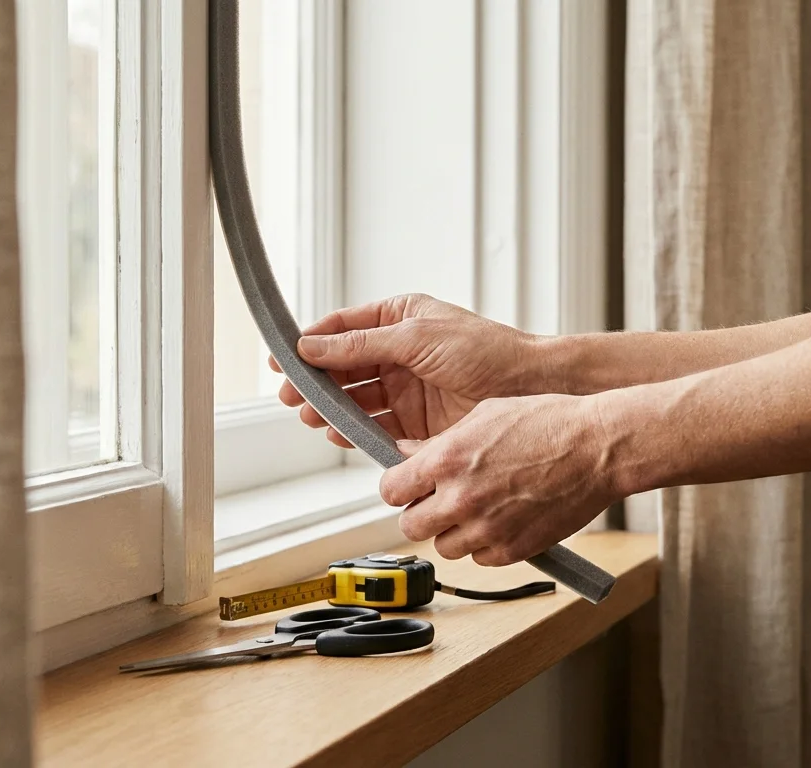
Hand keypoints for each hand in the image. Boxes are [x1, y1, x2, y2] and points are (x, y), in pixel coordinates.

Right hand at [273, 293, 547, 446]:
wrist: (529, 386)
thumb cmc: (485, 350)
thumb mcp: (416, 337)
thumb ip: (361, 343)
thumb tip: (312, 346)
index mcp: (399, 319)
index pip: (342, 329)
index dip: (309, 343)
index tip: (282, 358)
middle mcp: (398, 352)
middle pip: (342, 366)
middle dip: (314, 381)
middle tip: (291, 397)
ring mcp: (406, 387)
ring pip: (354, 398)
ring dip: (330, 407)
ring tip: (311, 416)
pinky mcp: (415, 420)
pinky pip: (374, 426)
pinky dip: (353, 430)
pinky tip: (338, 433)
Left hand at [379, 393, 620, 565]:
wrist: (598, 448)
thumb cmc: (549, 423)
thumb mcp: (484, 415)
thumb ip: (440, 441)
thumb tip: (407, 454)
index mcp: (447, 459)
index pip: (391, 490)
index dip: (399, 488)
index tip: (408, 486)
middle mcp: (460, 497)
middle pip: (410, 526)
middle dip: (422, 512)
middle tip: (440, 500)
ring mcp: (486, 528)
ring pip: (443, 547)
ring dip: (453, 531)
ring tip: (477, 509)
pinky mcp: (512, 549)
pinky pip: (479, 559)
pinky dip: (485, 545)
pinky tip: (501, 520)